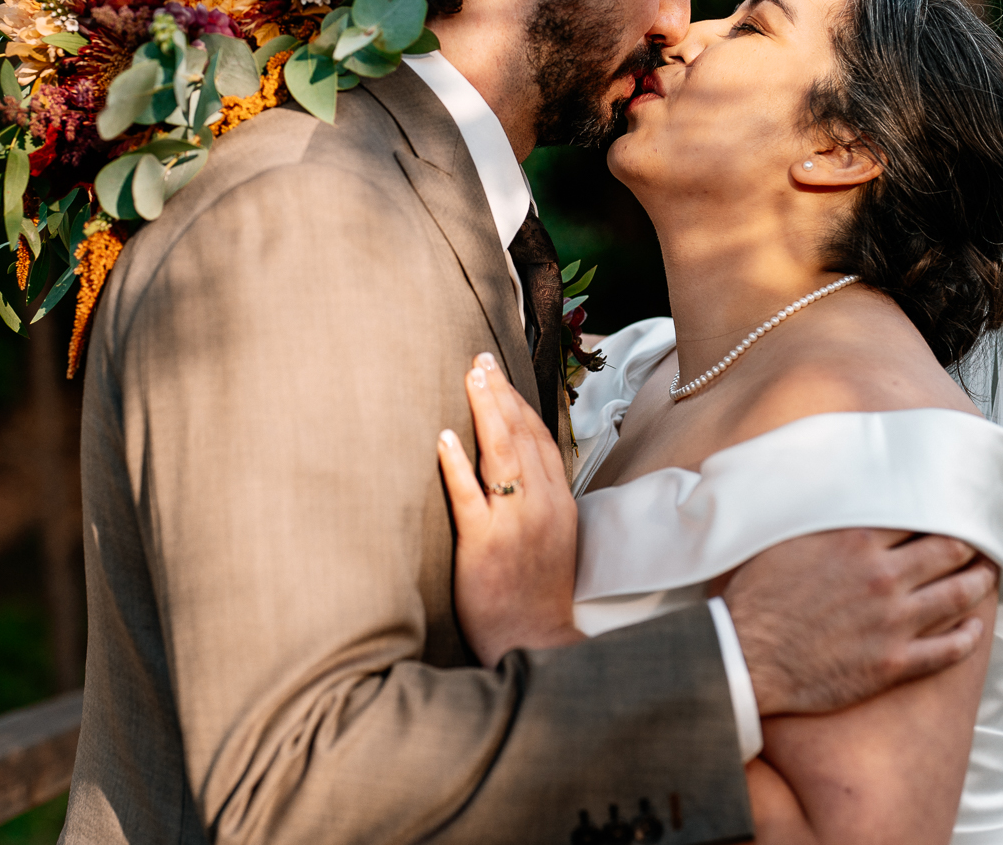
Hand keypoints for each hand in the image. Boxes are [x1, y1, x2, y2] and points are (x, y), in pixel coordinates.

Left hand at [436, 353, 584, 664]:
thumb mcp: (552, 540)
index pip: (540, 439)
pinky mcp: (484, 546)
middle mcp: (541, 507)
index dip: (520, 402)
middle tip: (480, 360)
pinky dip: (457, 463)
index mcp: (559, 504)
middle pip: (522, 436)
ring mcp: (514, 525)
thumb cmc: (536, 593)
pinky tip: (444, 438)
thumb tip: (513, 467)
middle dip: (501, 393)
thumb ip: (537, 500)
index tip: (500, 374)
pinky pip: (471, 497)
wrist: (535, 642)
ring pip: (502, 454)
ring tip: (471, 378)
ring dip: (486, 411)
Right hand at [723, 529, 997, 714]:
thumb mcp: (785, 539)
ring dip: (979, 583)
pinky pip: (948, 651)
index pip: (917, 516)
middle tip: (982, 541)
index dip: (938, 513)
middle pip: (948, 551)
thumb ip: (823, 518)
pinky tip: (975, 629)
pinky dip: (969, 637)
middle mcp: (883, 577)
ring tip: (987, 577)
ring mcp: (893, 622)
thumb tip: (839, 492)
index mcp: (856, 541)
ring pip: (958, 596)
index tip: (950, 511)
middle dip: (971, 544)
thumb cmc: (757, 598)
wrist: (744, 656)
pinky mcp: (894, 663)